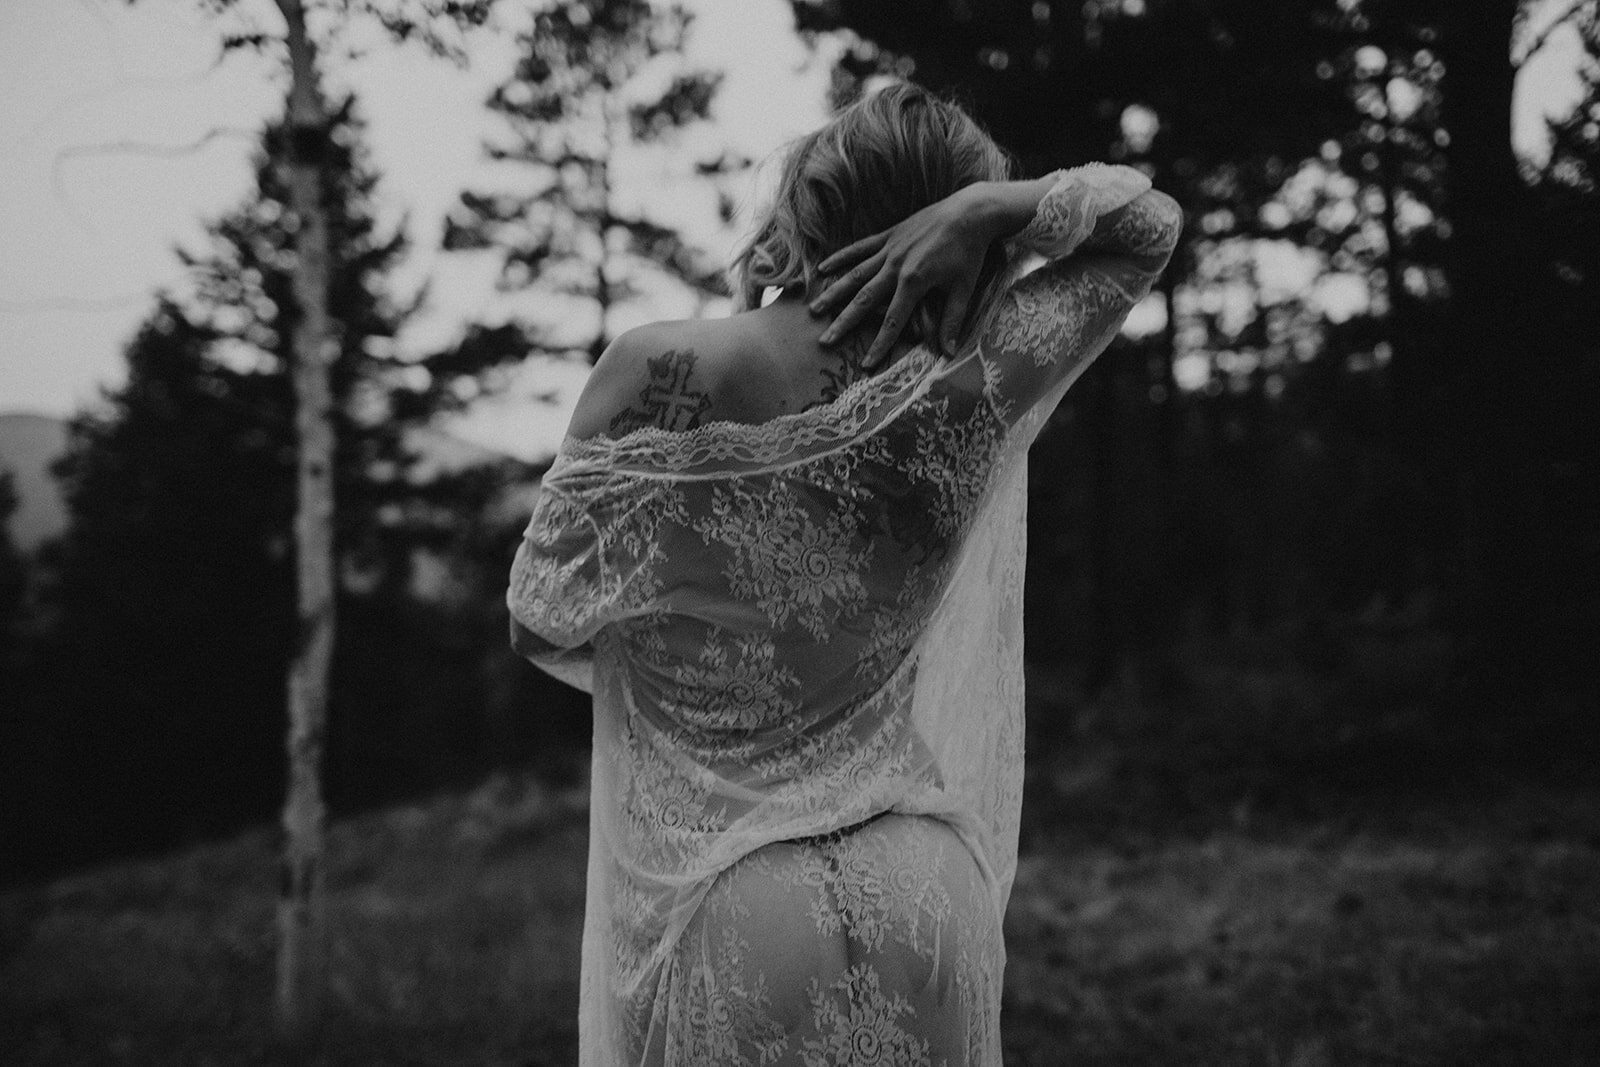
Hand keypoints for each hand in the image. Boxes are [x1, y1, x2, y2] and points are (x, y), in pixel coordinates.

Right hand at [809, 184, 997, 368]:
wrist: (970, 212)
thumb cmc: (970, 252)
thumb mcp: (963, 289)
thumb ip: (952, 321)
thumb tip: (949, 352)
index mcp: (914, 282)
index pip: (892, 321)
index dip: (879, 345)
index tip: (866, 365)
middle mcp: (896, 266)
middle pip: (864, 300)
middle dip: (844, 323)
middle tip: (825, 341)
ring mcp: (889, 249)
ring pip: (855, 274)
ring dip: (834, 292)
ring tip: (814, 309)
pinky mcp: (889, 235)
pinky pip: (860, 248)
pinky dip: (841, 257)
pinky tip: (823, 268)